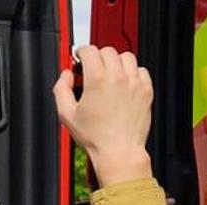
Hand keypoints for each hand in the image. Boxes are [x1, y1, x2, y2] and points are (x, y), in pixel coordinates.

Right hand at [55, 46, 154, 185]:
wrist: (119, 151)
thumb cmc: (95, 137)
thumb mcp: (66, 114)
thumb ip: (61, 89)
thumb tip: (66, 75)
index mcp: (96, 80)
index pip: (90, 50)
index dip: (82, 52)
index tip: (80, 58)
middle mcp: (117, 78)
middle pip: (107, 51)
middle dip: (98, 57)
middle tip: (93, 69)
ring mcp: (134, 83)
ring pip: (126, 56)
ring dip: (116, 62)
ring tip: (110, 74)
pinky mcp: (146, 90)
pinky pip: (141, 70)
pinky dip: (132, 72)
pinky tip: (124, 83)